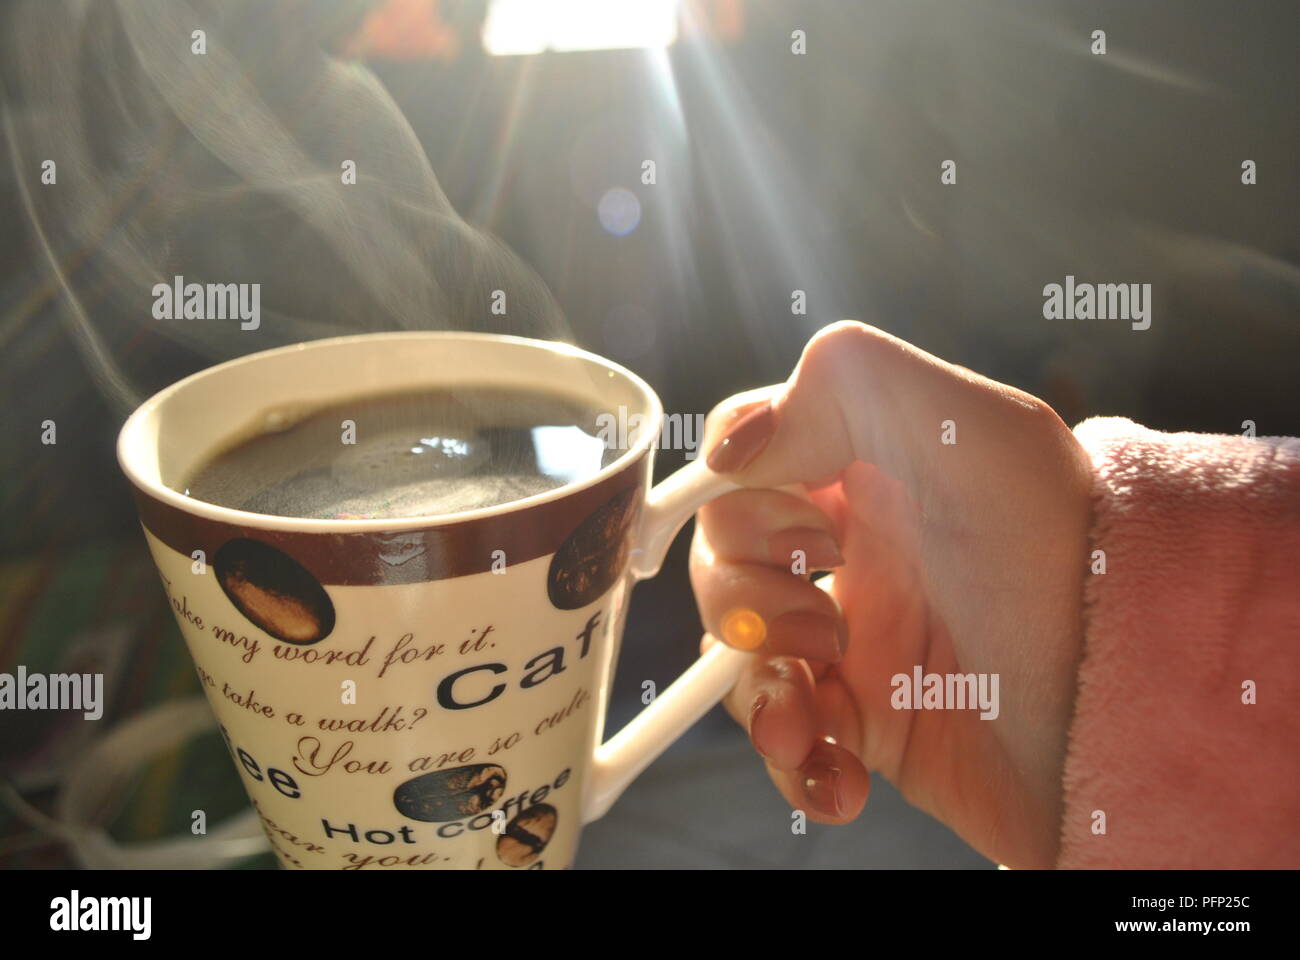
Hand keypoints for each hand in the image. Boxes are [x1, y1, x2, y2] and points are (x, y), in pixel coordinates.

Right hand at [690, 321, 1093, 867]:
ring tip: (818, 716)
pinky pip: (788, 738)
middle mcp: (856, 546)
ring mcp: (857, 638)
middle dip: (747, 594)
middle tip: (826, 622)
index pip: (748, 451)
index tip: (793, 522)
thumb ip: (840, 387)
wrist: (1133, 714)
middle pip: (725, 556)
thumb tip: (734, 446)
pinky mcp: (869, 724)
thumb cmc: (1057, 558)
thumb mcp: (969, 428)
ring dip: (756, 687)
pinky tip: (835, 773)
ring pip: (738, 651)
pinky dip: (794, 764)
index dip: (738, 488)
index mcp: (869, 466)